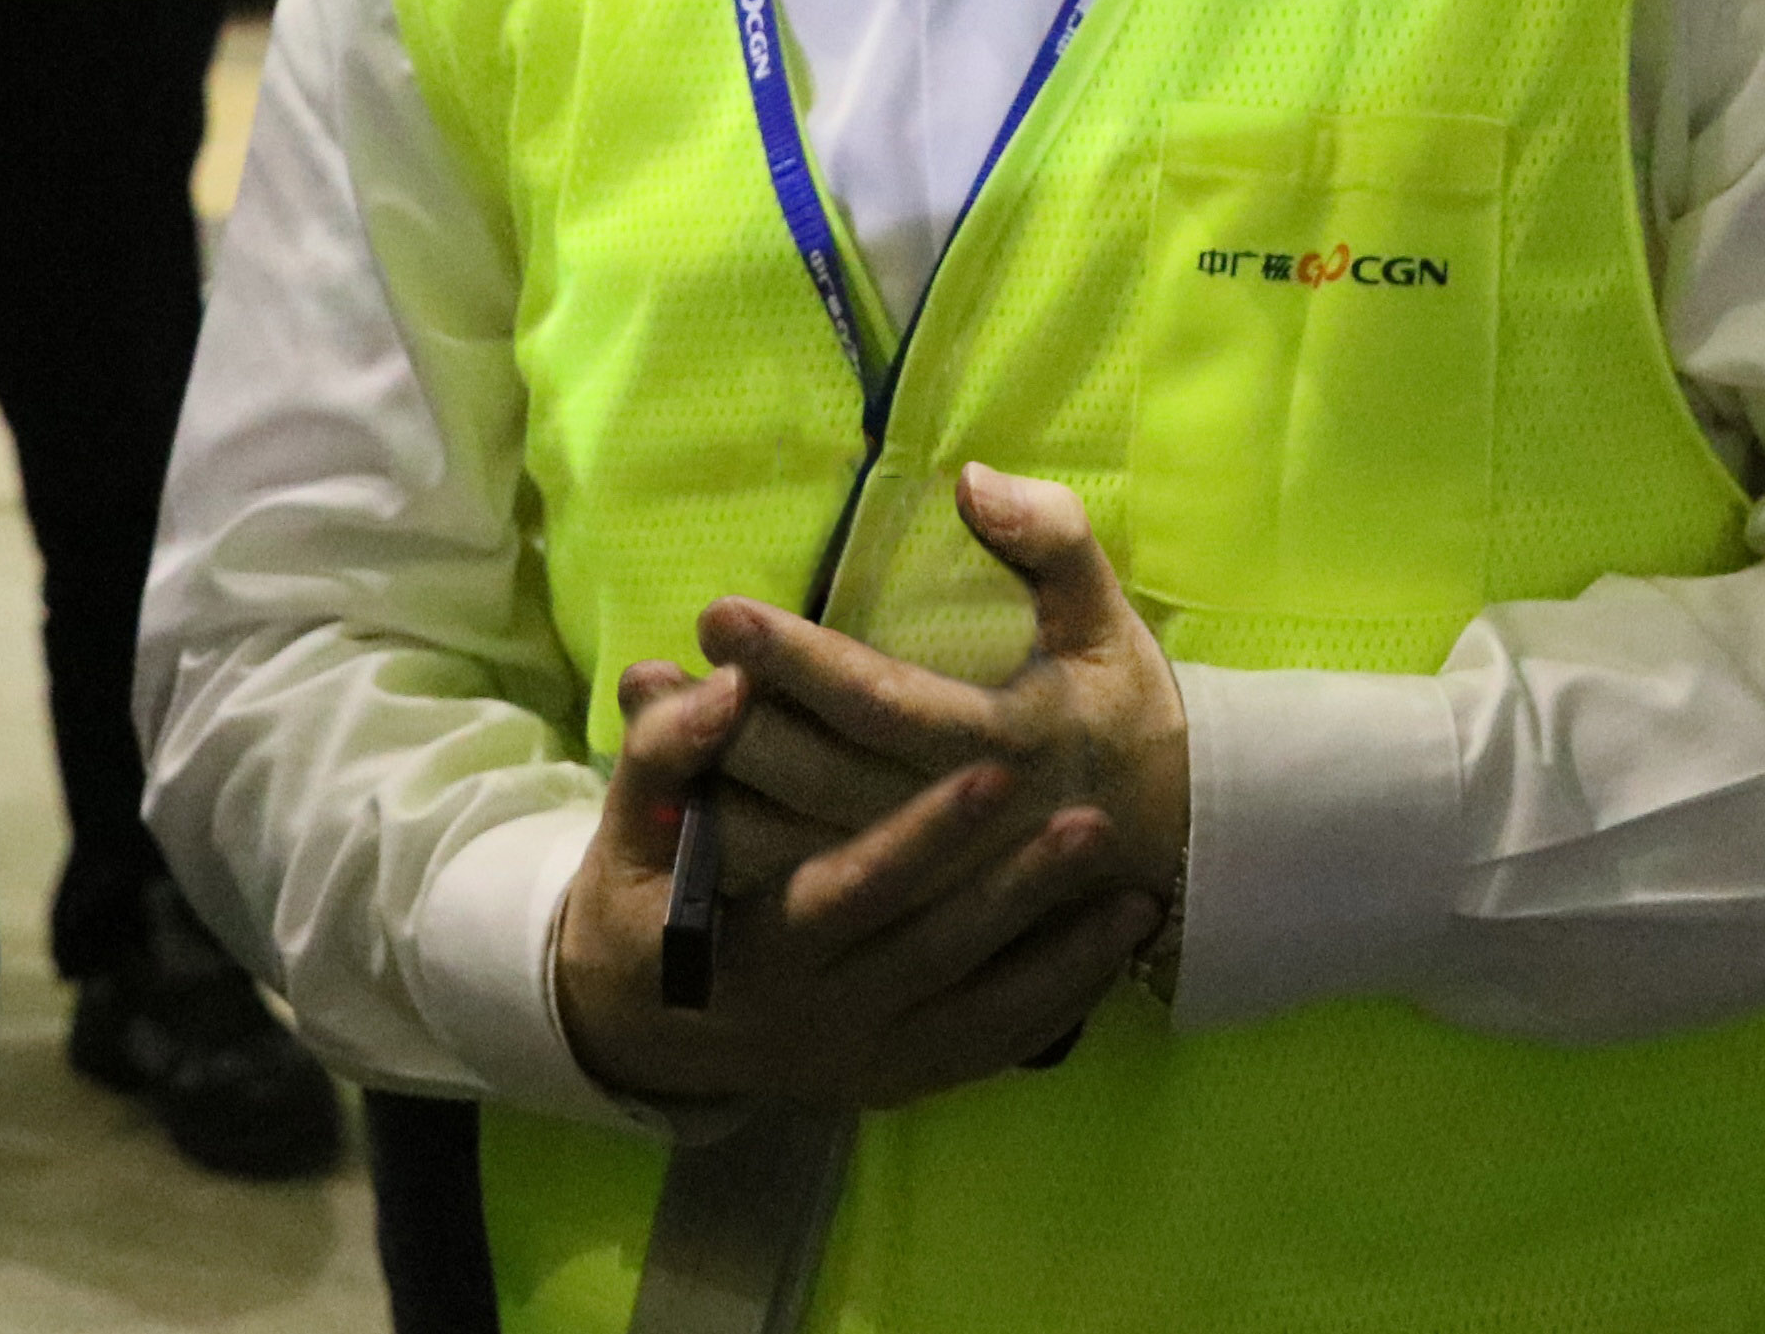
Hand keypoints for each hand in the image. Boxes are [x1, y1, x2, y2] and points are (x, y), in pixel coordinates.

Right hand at [544, 653, 1163, 1118]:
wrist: (636, 1032)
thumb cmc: (635, 902)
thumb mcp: (625, 827)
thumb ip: (666, 751)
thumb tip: (722, 683)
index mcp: (753, 948)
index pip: (849, 890)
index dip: (922, 836)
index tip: (994, 769)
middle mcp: (816, 1016)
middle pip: (934, 953)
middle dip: (1020, 891)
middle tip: (1098, 823)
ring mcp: (862, 1060)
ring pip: (978, 1015)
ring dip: (1061, 959)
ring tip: (1139, 896)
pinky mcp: (896, 1080)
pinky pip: (990, 1053)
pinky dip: (1056, 1009)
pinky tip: (1114, 958)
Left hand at [688, 469, 1188, 944]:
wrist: (1177, 848)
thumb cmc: (1123, 714)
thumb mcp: (1108, 617)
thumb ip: (1053, 540)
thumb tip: (974, 480)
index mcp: (1008, 740)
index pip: (881, 701)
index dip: (797, 661)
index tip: (717, 614)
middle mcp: (963, 821)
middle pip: (820, 782)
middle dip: (724, 728)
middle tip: (641, 680)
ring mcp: (937, 883)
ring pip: (806, 847)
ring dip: (715, 793)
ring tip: (638, 731)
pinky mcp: (917, 916)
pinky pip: (817, 898)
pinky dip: (744, 865)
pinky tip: (678, 815)